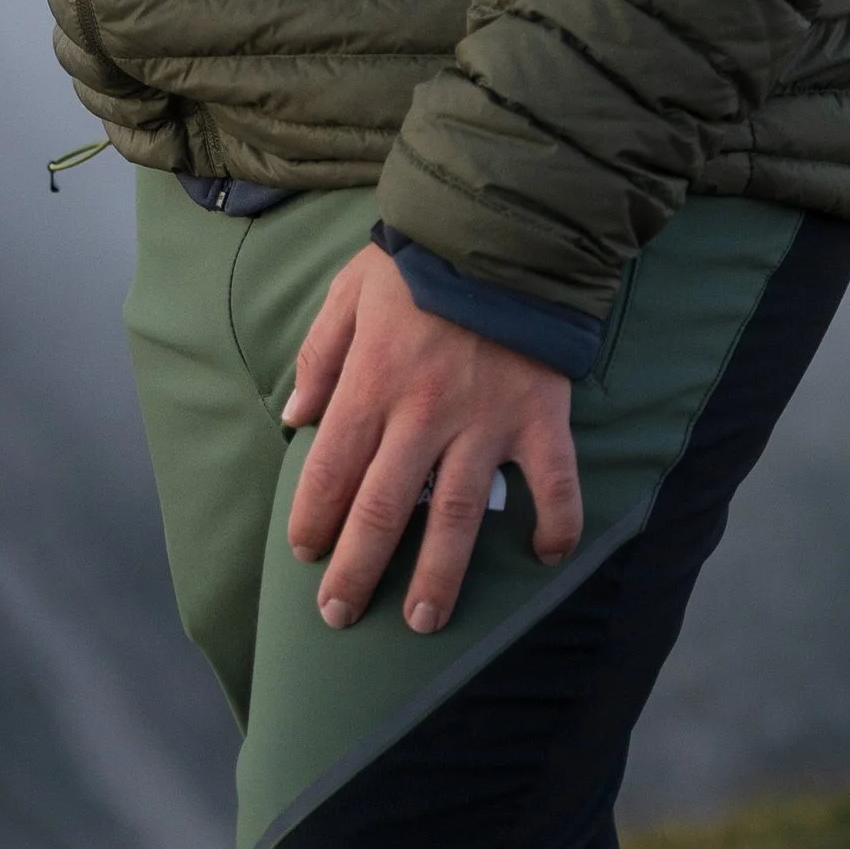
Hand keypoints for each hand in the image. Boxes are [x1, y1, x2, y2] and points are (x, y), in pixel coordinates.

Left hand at [283, 242, 582, 633]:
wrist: (501, 227)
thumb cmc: (419, 261)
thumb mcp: (350, 293)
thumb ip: (319, 355)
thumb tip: (293, 417)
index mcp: (371, 382)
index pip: (331, 470)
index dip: (313, 520)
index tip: (306, 554)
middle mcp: (424, 413)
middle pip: (383, 509)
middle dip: (358, 570)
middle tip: (341, 617)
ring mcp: (486, 421)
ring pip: (457, 518)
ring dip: (438, 576)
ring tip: (423, 621)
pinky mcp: (540, 417)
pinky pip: (554, 485)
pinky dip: (556, 524)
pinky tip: (547, 557)